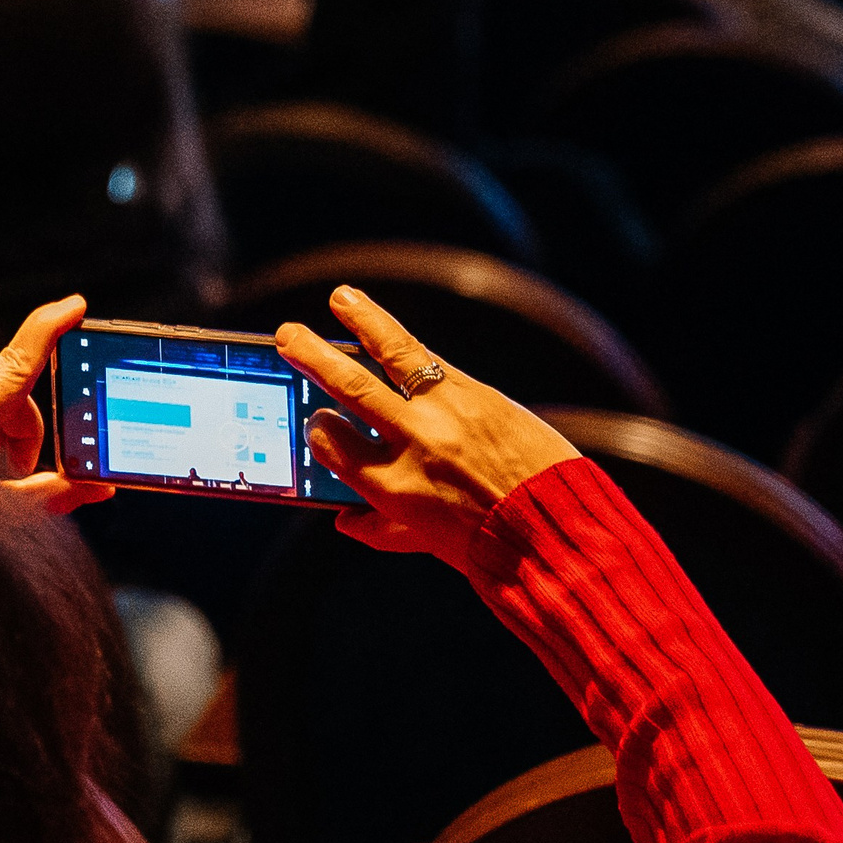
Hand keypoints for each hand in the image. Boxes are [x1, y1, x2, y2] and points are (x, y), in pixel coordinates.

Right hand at [273, 286, 580, 565]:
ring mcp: (448, 413)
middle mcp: (415, 444)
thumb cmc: (488, 544)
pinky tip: (385, 327)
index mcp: (393, 489)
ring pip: (395, 357)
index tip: (313, 419)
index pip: (333, 445)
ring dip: (363, 322)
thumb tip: (344, 520)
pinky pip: (431, 360)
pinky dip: (403, 342)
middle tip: (287, 335)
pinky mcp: (479, 394)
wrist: (554, 525)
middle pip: (352, 390)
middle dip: (315, 358)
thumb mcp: (423, 542)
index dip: (318, 429)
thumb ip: (379, 529)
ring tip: (341, 298)